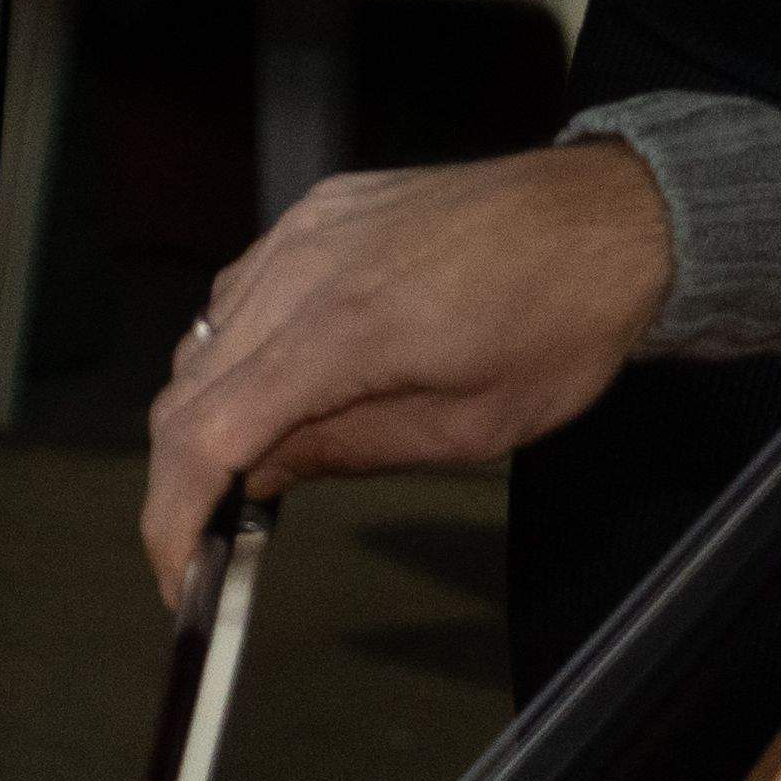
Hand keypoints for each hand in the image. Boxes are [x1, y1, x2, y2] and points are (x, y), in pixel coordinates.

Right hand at [140, 141, 670, 604]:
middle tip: (210, 538)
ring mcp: (305, 227)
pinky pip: (245, 286)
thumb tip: (255, 478)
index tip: (178, 573)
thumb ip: (345, 453)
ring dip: (209, 408)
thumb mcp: (466, 429)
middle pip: (186, 387)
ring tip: (258, 462)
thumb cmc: (559, 326)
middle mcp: (305, 266)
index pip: (207, 433)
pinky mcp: (319, 208)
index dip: (172, 516)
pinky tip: (285, 380)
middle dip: (183, 474)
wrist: (607, 217)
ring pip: (205, 335)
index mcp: (343, 330)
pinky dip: (241, 346)